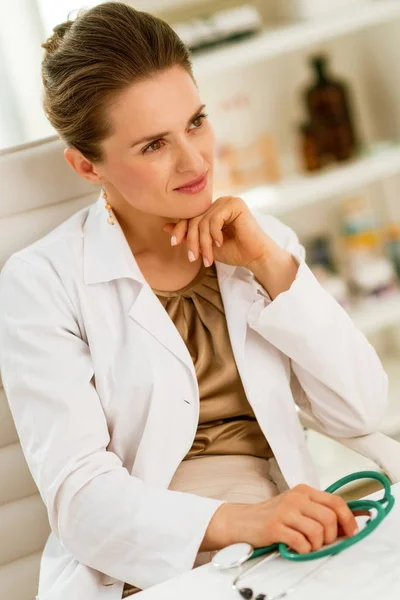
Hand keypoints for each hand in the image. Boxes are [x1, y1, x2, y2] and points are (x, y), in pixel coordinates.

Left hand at [163, 196, 274, 269]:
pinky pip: (214, 219)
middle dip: (192, 241)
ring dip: (203, 242)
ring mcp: (227, 201)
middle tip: (194, 258)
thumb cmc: (234, 251)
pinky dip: (214, 234)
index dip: (180, 229)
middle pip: (194, 219)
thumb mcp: (206, 245)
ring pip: (203, 221)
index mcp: (212, 210)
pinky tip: (221, 243)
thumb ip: (188, 235)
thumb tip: (165, 227)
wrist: (255, 257)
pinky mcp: (236, 204)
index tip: (174, 243)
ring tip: (208, 257)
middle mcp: (218, 203)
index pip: (189, 216)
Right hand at [202, 484, 368, 553]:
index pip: (336, 501)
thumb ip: (317, 510)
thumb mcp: (296, 506)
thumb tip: (346, 524)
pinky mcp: (275, 526)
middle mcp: (296, 497)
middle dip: (331, 536)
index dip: (348, 519)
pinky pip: (302, 542)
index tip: (351, 532)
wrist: (242, 521)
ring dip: (317, 544)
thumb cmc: (272, 516)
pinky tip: (296, 547)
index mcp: (304, 490)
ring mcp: (285, 511)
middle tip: (323, 542)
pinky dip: (303, 550)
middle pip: (330, 518)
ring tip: (307, 544)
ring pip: (318, 531)